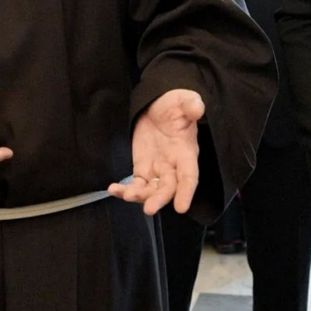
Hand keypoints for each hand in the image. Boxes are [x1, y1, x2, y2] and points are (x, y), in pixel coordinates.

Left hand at [109, 89, 205, 214]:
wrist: (158, 107)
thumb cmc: (175, 106)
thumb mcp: (183, 101)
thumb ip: (190, 105)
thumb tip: (197, 107)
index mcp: (186, 152)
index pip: (189, 176)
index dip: (186, 192)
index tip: (181, 208)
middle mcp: (173, 166)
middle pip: (169, 188)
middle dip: (159, 199)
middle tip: (149, 209)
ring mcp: (157, 170)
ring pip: (151, 190)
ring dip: (140, 196)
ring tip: (127, 196)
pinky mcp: (142, 169)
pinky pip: (136, 184)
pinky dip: (125, 190)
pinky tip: (114, 190)